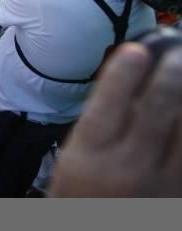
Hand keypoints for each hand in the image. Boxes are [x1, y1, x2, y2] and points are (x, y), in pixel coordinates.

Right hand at [50, 42, 181, 196]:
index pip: (108, 104)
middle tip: (177, 54)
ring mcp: (161, 185)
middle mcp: (125, 168)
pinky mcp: (181, 196)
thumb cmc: (82, 194)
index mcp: (88, 156)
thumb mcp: (76, 157)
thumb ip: (100, 123)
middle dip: (170, 76)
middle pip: (156, 112)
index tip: (136, 50)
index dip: (123, 74)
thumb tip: (130, 82)